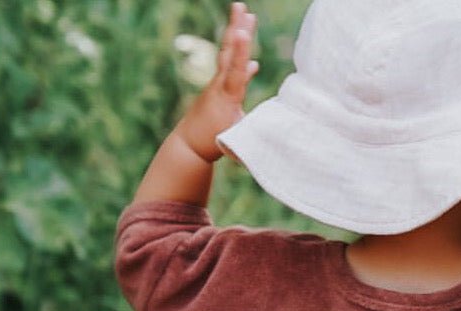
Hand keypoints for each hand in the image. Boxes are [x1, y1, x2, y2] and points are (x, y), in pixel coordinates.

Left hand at [176, 2, 259, 162]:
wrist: (187, 147)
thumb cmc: (212, 145)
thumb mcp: (235, 141)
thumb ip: (252, 130)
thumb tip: (273, 127)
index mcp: (226, 97)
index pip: (235, 71)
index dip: (240, 52)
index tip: (242, 32)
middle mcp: (220, 86)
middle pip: (229, 52)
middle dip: (236, 29)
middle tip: (241, 6)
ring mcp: (218, 87)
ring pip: (230, 56)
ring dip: (239, 36)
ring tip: (247, 16)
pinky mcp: (219, 92)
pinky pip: (232, 72)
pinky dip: (241, 63)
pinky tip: (253, 64)